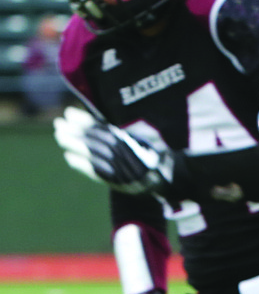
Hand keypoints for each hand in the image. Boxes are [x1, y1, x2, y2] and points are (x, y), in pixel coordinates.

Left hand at [54, 106, 174, 194]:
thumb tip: (97, 124)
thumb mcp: (139, 139)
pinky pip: (94, 171)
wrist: (165, 178)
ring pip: (89, 153)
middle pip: (91, 138)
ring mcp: (117, 166)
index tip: (69, 113)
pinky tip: (69, 157)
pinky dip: (80, 164)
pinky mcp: (115, 180)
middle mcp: (120, 151)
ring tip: (59, 136)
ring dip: (72, 144)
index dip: (83, 120)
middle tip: (58, 123)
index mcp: (126, 139)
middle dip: (73, 130)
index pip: (100, 126)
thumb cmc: (152, 157)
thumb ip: (120, 133)